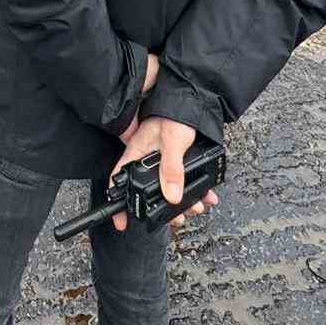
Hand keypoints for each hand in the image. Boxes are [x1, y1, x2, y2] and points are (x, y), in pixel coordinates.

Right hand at [108, 116, 217, 232]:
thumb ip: (172, 168)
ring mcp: (162, 163)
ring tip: (196, 208)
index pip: (120, 180)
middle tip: (175, 220)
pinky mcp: (177, 163)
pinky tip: (206, 197)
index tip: (122, 222)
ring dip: (184, 202)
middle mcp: (146, 160)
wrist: (193, 102)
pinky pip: (183, 182)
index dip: (119, 203)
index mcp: (136, 154)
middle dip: (163, 209)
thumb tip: (171, 197)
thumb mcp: (173, 142)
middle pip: (148, 191)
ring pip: (168, 189)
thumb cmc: (175, 115)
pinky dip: (196, 192)